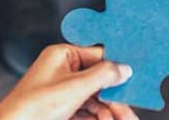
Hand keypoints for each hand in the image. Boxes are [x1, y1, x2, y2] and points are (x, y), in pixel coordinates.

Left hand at [0, 45, 134, 119]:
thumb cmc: (32, 108)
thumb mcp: (74, 88)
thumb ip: (102, 76)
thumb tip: (124, 68)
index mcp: (62, 56)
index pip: (97, 55)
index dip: (117, 66)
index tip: (135, 74)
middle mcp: (62, 71)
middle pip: (98, 80)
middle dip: (115, 97)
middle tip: (129, 111)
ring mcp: (62, 92)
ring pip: (95, 99)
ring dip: (109, 111)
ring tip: (124, 119)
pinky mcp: (61, 110)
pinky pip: (87, 111)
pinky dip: (98, 118)